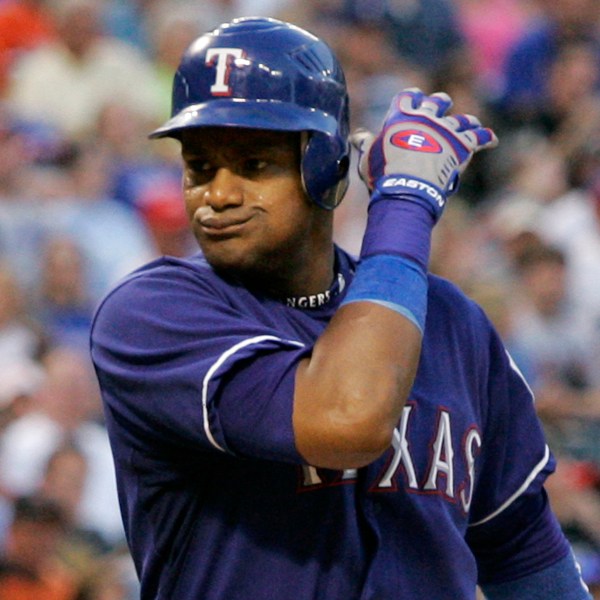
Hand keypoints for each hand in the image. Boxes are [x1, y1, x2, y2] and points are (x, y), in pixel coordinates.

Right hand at [351, 88, 497, 220]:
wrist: (407, 187)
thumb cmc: (383, 173)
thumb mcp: (369, 157)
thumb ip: (366, 144)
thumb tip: (359, 136)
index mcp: (402, 116)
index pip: (407, 96)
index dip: (411, 96)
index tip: (414, 96)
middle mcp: (427, 118)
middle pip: (437, 103)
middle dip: (440, 103)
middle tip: (443, 103)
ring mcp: (447, 130)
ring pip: (461, 119)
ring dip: (465, 121)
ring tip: (470, 122)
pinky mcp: (463, 146)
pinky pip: (479, 138)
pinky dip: (486, 138)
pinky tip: (492, 140)